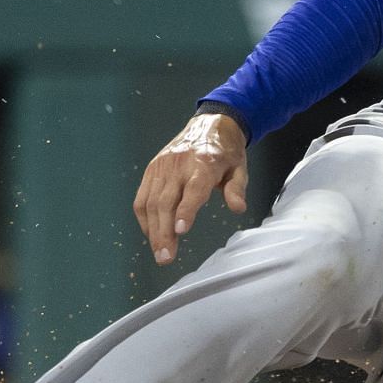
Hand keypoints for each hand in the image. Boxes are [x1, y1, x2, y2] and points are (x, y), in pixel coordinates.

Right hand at [133, 112, 248, 264]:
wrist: (209, 125)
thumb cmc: (226, 152)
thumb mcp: (240, 168)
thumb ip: (237, 189)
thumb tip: (238, 208)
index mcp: (204, 163)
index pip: (193, 189)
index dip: (186, 210)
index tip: (180, 231)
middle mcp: (178, 165)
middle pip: (166, 201)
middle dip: (164, 232)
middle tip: (166, 257)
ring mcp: (161, 167)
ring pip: (151, 202)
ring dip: (153, 230)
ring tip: (159, 253)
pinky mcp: (151, 169)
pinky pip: (142, 197)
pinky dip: (144, 218)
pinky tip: (152, 235)